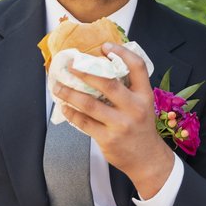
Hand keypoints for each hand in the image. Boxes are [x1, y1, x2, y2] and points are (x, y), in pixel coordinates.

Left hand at [53, 43, 173, 197]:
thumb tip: (100, 69)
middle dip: (86, 72)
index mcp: (145, 95)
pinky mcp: (108, 139)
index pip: (137, 67)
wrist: (147, 159)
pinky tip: (65, 107)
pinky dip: (72, 113)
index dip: (121, 53)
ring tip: (58, 86)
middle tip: (71, 66)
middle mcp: (134, 108)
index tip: (104, 46)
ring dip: (70, 93)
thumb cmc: (141, 128)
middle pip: (108, 83)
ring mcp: (120, 124)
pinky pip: (84, 123)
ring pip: (90, 104)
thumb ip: (128, 89)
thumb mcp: (143, 105)